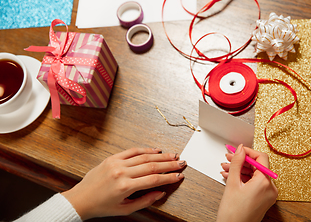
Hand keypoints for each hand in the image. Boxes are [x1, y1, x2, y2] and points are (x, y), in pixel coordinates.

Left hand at [62, 147, 185, 219]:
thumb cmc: (101, 206)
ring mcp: (116, 163)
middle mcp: (121, 172)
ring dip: (160, 155)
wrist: (81, 199)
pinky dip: (145, 149)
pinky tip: (155, 150)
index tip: (179, 175)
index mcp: (125, 186)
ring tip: (173, 155)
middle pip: (152, 165)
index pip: (154, 179)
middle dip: (169, 164)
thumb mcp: (125, 209)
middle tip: (181, 162)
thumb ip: (145, 201)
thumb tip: (161, 192)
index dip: (169, 177)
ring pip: (144, 156)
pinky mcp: (112, 158)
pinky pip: (132, 151)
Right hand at [217, 145, 277, 221]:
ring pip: (254, 175)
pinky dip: (243, 179)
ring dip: (240, 170)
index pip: (261, 158)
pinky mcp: (263, 199)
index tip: (237, 150)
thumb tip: (240, 149)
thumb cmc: (233, 213)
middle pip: (257, 166)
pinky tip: (230, 176)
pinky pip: (254, 184)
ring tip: (226, 168)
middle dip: (241, 161)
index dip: (248, 152)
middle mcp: (270, 189)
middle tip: (229, 158)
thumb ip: (237, 162)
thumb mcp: (233, 183)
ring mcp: (268, 195)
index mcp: (265, 183)